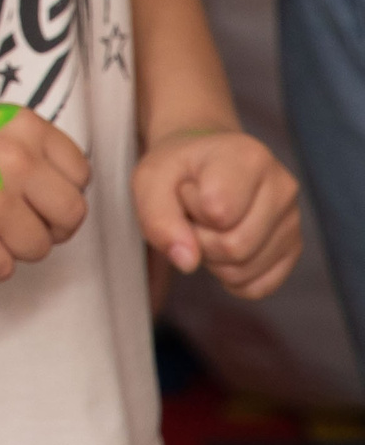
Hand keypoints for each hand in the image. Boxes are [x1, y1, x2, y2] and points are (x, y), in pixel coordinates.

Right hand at [0, 87, 90, 281]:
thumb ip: (25, 150)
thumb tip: (54, 199)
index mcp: (24, 126)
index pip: (80, 177)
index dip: (56, 193)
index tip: (30, 195)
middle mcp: (16, 158)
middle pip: (71, 218)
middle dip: (44, 227)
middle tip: (7, 220)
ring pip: (38, 249)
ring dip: (8, 246)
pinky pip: (0, 270)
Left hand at [134, 128, 300, 299]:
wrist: (201, 163)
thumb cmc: (177, 169)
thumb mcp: (150, 179)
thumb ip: (158, 217)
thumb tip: (187, 262)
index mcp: (250, 157)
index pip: (218, 212)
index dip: (189, 209)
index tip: (187, 187)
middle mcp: (282, 187)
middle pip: (235, 247)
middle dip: (199, 238)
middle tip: (193, 212)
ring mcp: (293, 221)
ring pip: (245, 271)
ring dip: (212, 257)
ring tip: (208, 223)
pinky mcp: (294, 251)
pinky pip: (257, 287)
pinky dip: (229, 275)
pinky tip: (223, 243)